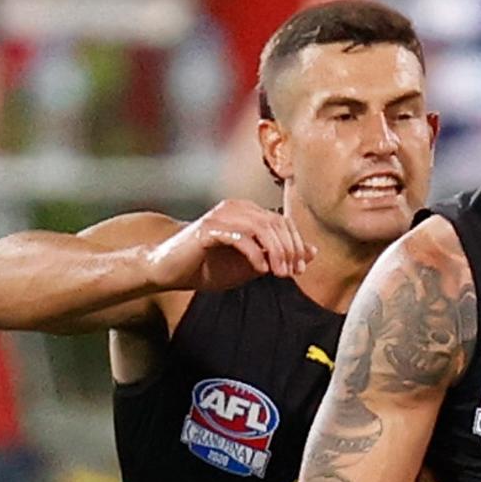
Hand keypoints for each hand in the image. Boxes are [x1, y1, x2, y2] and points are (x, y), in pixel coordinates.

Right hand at [145, 199, 315, 291]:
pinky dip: (254, 253)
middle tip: (293, 272)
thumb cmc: (208, 267)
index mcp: (248, 213)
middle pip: (276, 223)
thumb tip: (312, 253)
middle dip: (290, 249)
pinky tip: (260, 269)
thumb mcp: (251, 265)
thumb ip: (279, 256)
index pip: (283, 222)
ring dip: (276, 252)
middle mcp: (236, 208)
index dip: (297, 244)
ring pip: (261, 227)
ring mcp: (221, 215)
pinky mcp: (208, 228)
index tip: (302, 268)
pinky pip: (240, 237)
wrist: (168, 270)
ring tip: (279, 273)